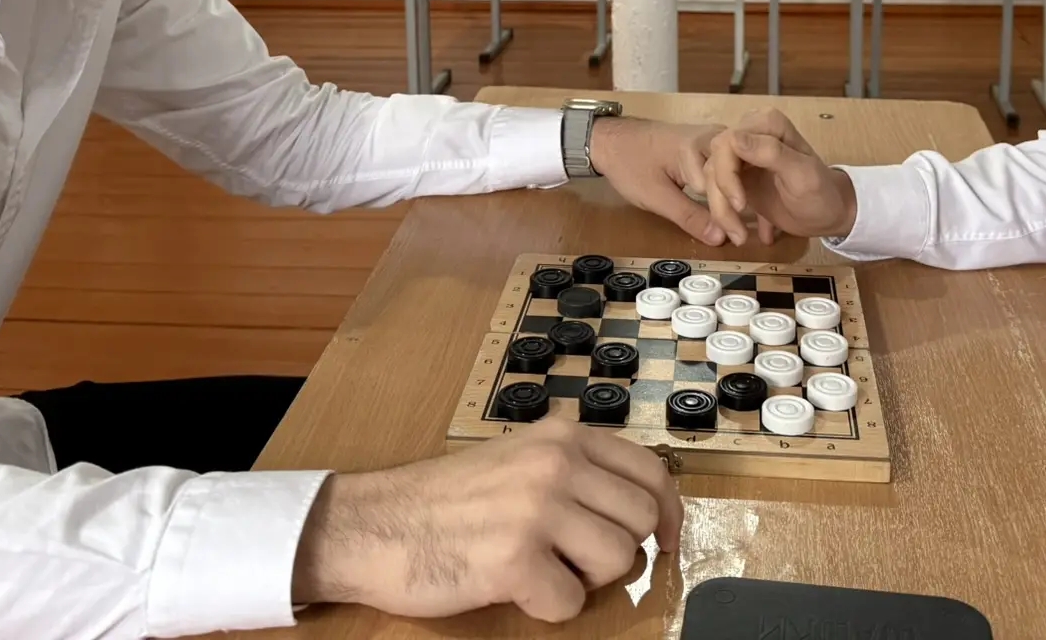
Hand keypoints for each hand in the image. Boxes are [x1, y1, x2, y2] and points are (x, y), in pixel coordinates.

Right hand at [293, 416, 681, 620]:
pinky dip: (548, 607)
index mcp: (562, 437)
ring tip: (542, 567)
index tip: (668, 540)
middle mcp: (556, 464)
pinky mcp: (516, 561)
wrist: (376, 524)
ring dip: (585, 579)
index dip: (670, 514)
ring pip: (618, 561)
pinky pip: (572, 603)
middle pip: (642, 522)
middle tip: (576, 558)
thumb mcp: (519, 457)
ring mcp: (537, 510)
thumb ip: (574, 469)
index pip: (650, 472)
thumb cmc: (446, 500)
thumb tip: (639, 504)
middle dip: (618, 550)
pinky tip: (514, 586)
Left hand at [587, 117, 730, 245]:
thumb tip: (721, 238)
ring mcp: (714, 138)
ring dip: (741, 195)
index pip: (724, 185)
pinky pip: (729, 166)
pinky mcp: (711, 145)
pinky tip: (741, 206)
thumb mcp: (655, 196)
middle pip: (737, 174)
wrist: (612, 139)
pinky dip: (733, 186)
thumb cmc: (628, 164)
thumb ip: (689, 216)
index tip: (738, 240)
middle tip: (744, 237)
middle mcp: (713, 136)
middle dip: (739, 205)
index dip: (730, 215)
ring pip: (736, 170)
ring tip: (751, 223)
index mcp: (698, 145)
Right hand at [701, 108, 856, 243]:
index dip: (726, 174)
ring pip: (712, 179)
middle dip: (720, 197)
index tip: (740, 205)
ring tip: (739, 237)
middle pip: (714, 161)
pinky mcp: (737, 175)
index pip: (727, 142)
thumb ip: (771, 153)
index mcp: (767, 124)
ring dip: (721, 211)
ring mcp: (741, 154)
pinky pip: (716, 190)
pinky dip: (724, 214)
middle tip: (736, 228)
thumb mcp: (801, 174)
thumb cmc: (822, 194)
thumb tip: (733, 137)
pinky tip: (740, 232)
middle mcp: (750, 133)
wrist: (829, 215)